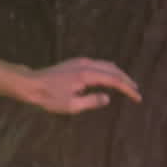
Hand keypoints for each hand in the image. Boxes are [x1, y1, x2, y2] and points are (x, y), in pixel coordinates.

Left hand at [26, 58, 141, 113]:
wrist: (29, 84)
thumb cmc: (48, 97)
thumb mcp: (71, 105)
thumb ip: (92, 101)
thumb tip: (108, 98)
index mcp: (86, 75)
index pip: (114, 80)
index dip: (128, 89)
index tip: (138, 98)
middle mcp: (85, 64)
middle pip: (113, 69)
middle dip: (126, 80)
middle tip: (136, 91)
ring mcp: (79, 62)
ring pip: (106, 64)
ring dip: (118, 74)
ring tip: (127, 85)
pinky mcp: (74, 63)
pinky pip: (98, 64)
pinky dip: (108, 70)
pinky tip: (109, 77)